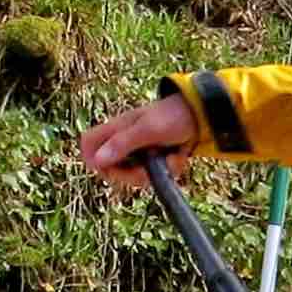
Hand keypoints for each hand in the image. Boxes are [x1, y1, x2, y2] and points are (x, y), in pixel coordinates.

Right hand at [72, 92, 197, 188]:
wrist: (203, 115)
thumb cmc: (173, 115)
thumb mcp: (148, 129)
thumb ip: (122, 143)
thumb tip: (97, 161)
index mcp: (116, 128)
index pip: (88, 146)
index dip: (94, 161)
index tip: (112, 169)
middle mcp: (124, 141)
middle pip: (111, 169)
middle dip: (132, 175)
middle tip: (148, 168)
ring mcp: (139, 151)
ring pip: (134, 176)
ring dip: (154, 173)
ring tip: (172, 157)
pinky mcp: (154, 158)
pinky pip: (152, 175)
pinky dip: (167, 170)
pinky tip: (177, 157)